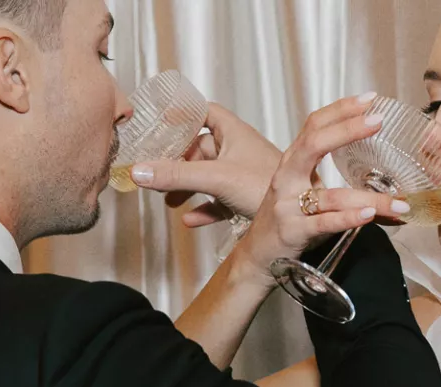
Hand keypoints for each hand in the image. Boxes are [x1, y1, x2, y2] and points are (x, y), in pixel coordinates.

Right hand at [130, 103, 281, 227]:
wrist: (302, 214)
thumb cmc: (269, 186)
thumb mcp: (216, 178)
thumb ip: (176, 175)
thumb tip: (139, 170)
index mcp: (233, 132)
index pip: (203, 111)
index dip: (182, 114)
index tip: (160, 122)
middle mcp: (238, 149)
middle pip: (200, 147)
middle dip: (177, 160)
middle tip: (156, 171)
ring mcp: (242, 173)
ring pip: (207, 174)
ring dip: (187, 185)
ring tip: (169, 198)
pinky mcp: (246, 196)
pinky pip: (218, 199)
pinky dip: (203, 208)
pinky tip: (191, 220)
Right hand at [225, 94, 410, 281]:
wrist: (258, 256)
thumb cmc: (288, 220)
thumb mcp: (303, 189)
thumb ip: (328, 175)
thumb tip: (377, 170)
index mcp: (292, 163)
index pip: (314, 126)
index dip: (341, 109)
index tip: (370, 99)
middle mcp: (287, 178)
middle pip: (314, 144)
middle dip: (348, 129)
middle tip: (378, 120)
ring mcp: (288, 205)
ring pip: (332, 196)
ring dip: (371, 198)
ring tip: (401, 201)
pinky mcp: (292, 232)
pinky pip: (324, 223)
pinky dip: (348, 218)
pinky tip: (368, 216)